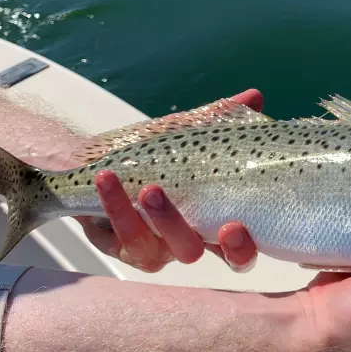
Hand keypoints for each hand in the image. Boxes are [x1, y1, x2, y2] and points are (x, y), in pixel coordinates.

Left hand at [75, 90, 261, 272]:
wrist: (94, 159)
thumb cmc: (151, 152)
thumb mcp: (188, 133)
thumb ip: (222, 119)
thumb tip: (256, 96)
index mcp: (208, 222)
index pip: (235, 250)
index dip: (241, 248)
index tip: (236, 227)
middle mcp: (182, 241)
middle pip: (199, 255)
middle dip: (205, 245)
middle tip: (221, 224)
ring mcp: (149, 247)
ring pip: (156, 251)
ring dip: (158, 220)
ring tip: (150, 188)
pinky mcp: (116, 246)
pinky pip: (119, 237)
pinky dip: (115, 206)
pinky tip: (108, 179)